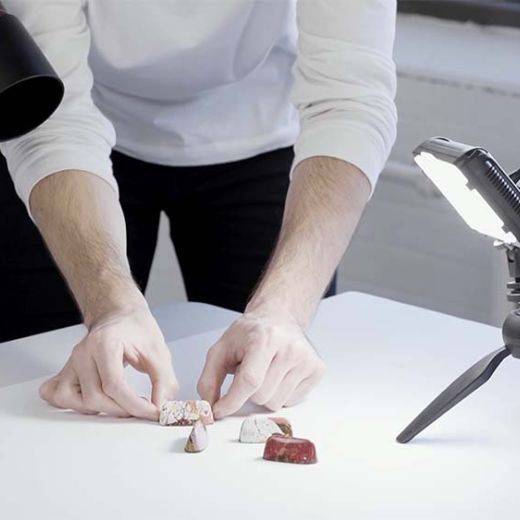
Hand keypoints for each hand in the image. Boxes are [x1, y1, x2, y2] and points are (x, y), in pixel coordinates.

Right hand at [39, 305, 177, 419]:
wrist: (118, 315)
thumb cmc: (135, 329)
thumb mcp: (157, 349)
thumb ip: (163, 378)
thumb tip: (161, 405)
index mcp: (104, 343)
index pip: (114, 384)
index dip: (134, 404)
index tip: (152, 411)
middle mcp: (82, 353)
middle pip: (94, 396)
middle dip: (121, 410)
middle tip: (142, 408)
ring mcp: (71, 363)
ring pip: (72, 400)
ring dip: (98, 409)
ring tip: (121, 403)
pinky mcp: (66, 371)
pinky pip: (56, 395)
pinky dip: (72, 405)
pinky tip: (95, 402)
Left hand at [197, 311, 325, 417]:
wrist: (278, 317)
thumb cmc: (250, 334)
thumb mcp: (221, 349)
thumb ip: (209, 379)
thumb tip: (210, 409)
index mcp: (265, 338)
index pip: (249, 381)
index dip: (232, 401)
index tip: (219, 410)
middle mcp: (290, 348)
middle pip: (261, 395)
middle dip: (248, 392)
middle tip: (250, 371)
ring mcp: (306, 359)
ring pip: (276, 403)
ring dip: (264, 394)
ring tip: (265, 371)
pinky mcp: (317, 369)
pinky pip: (291, 401)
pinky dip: (280, 393)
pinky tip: (279, 374)